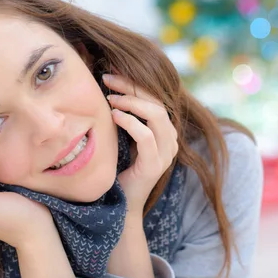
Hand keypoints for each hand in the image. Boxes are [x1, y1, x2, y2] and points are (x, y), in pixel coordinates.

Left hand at [103, 72, 178, 218]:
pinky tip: (114, 116)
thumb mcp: (123, 137)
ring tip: (109, 97)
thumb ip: (124, 117)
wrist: (122, 204)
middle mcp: (170, 139)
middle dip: (131, 86)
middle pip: (156, 101)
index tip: (111, 73)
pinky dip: (130, 122)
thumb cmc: (119, 169)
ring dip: (131, 102)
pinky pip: (146, 136)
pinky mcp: (155, 164)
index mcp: (165, 131)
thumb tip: (108, 88)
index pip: (155, 98)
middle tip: (107, 78)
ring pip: (156, 115)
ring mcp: (166, 152)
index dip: (135, 82)